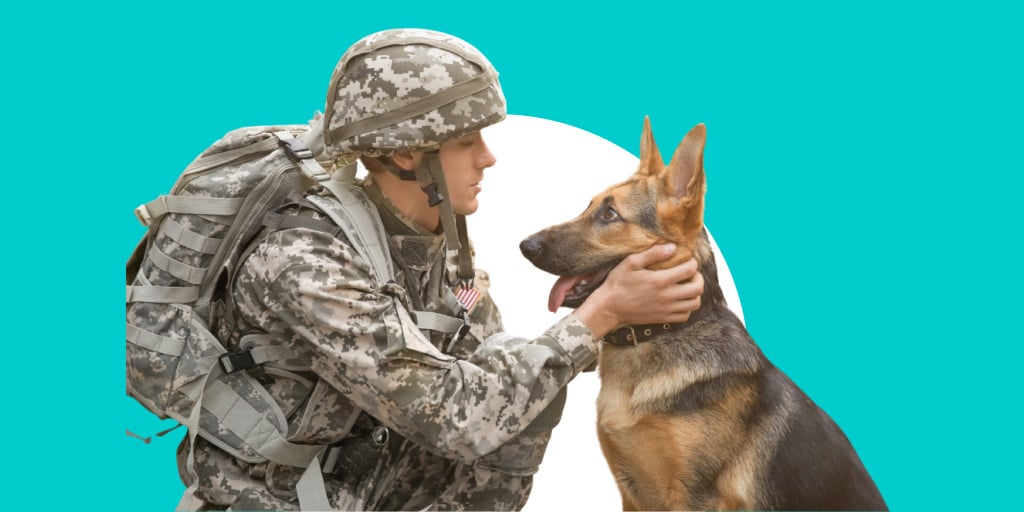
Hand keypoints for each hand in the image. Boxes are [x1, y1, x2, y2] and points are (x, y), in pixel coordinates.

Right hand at [573, 244, 703, 338]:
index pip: (690, 270)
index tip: (687, 260)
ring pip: (694, 303)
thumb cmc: (618, 283)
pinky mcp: (663, 319)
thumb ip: (653, 253)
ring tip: (687, 286)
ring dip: (695, 293)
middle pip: (697, 288)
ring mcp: (666, 309)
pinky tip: (680, 300)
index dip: (692, 262)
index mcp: (660, 280)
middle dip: (698, 277)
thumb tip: (672, 247)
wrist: (609, 307)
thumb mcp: (631, 262)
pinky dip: (687, 307)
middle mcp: (667, 296)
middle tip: (691, 273)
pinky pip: (685, 316)